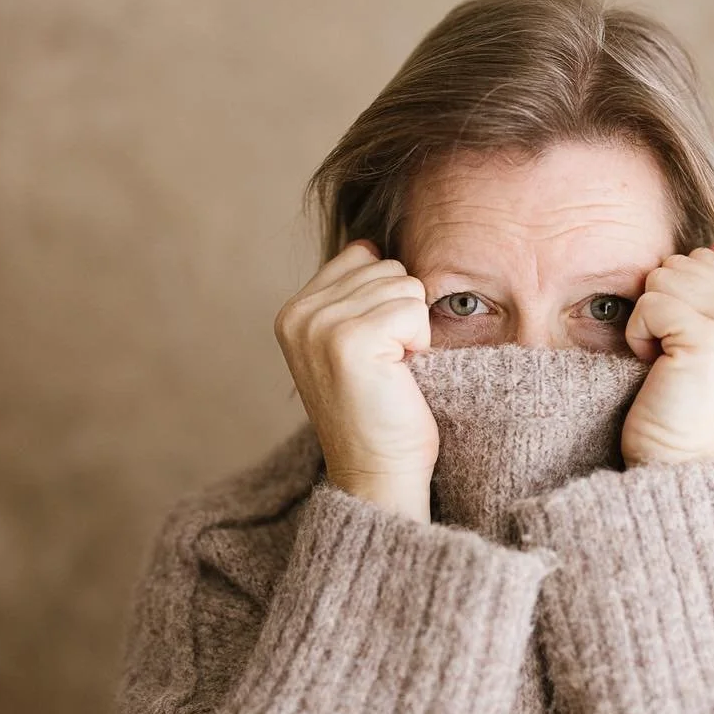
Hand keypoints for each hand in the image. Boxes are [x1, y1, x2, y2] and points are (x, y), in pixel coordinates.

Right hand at [274, 238, 437, 520]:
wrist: (378, 473)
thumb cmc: (382, 410)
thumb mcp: (353, 342)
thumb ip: (354, 294)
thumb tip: (375, 240)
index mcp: (294, 310)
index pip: (362, 254)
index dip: (388, 298)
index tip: (378, 348)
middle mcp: (298, 313)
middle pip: (387, 266)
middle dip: (403, 313)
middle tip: (387, 365)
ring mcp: (319, 325)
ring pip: (404, 283)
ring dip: (413, 329)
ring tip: (392, 371)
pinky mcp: (347, 339)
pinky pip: (413, 308)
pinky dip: (419, 342)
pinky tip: (400, 375)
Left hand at [620, 240, 713, 466]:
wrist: (678, 467)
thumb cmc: (684, 408)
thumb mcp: (709, 345)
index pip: (702, 259)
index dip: (677, 300)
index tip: (686, 349)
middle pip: (680, 263)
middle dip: (661, 306)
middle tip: (673, 359)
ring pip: (662, 278)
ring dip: (648, 321)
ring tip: (666, 364)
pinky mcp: (710, 338)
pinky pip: (648, 303)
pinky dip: (638, 335)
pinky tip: (655, 369)